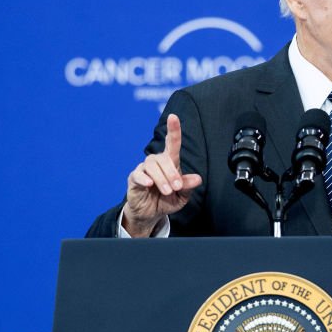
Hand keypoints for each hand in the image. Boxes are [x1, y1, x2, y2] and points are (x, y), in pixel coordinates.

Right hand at [123, 113, 202, 236]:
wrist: (150, 214)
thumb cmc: (166, 200)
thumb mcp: (182, 196)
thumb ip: (187, 186)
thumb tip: (197, 179)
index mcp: (170, 163)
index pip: (172, 143)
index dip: (173, 130)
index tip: (173, 117)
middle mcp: (157, 162)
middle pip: (163, 158)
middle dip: (171, 173)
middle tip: (177, 187)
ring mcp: (144, 169)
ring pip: (152, 165)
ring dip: (161, 178)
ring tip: (167, 191)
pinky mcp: (134, 178)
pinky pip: (137, 174)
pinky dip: (144, 178)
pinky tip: (149, 184)